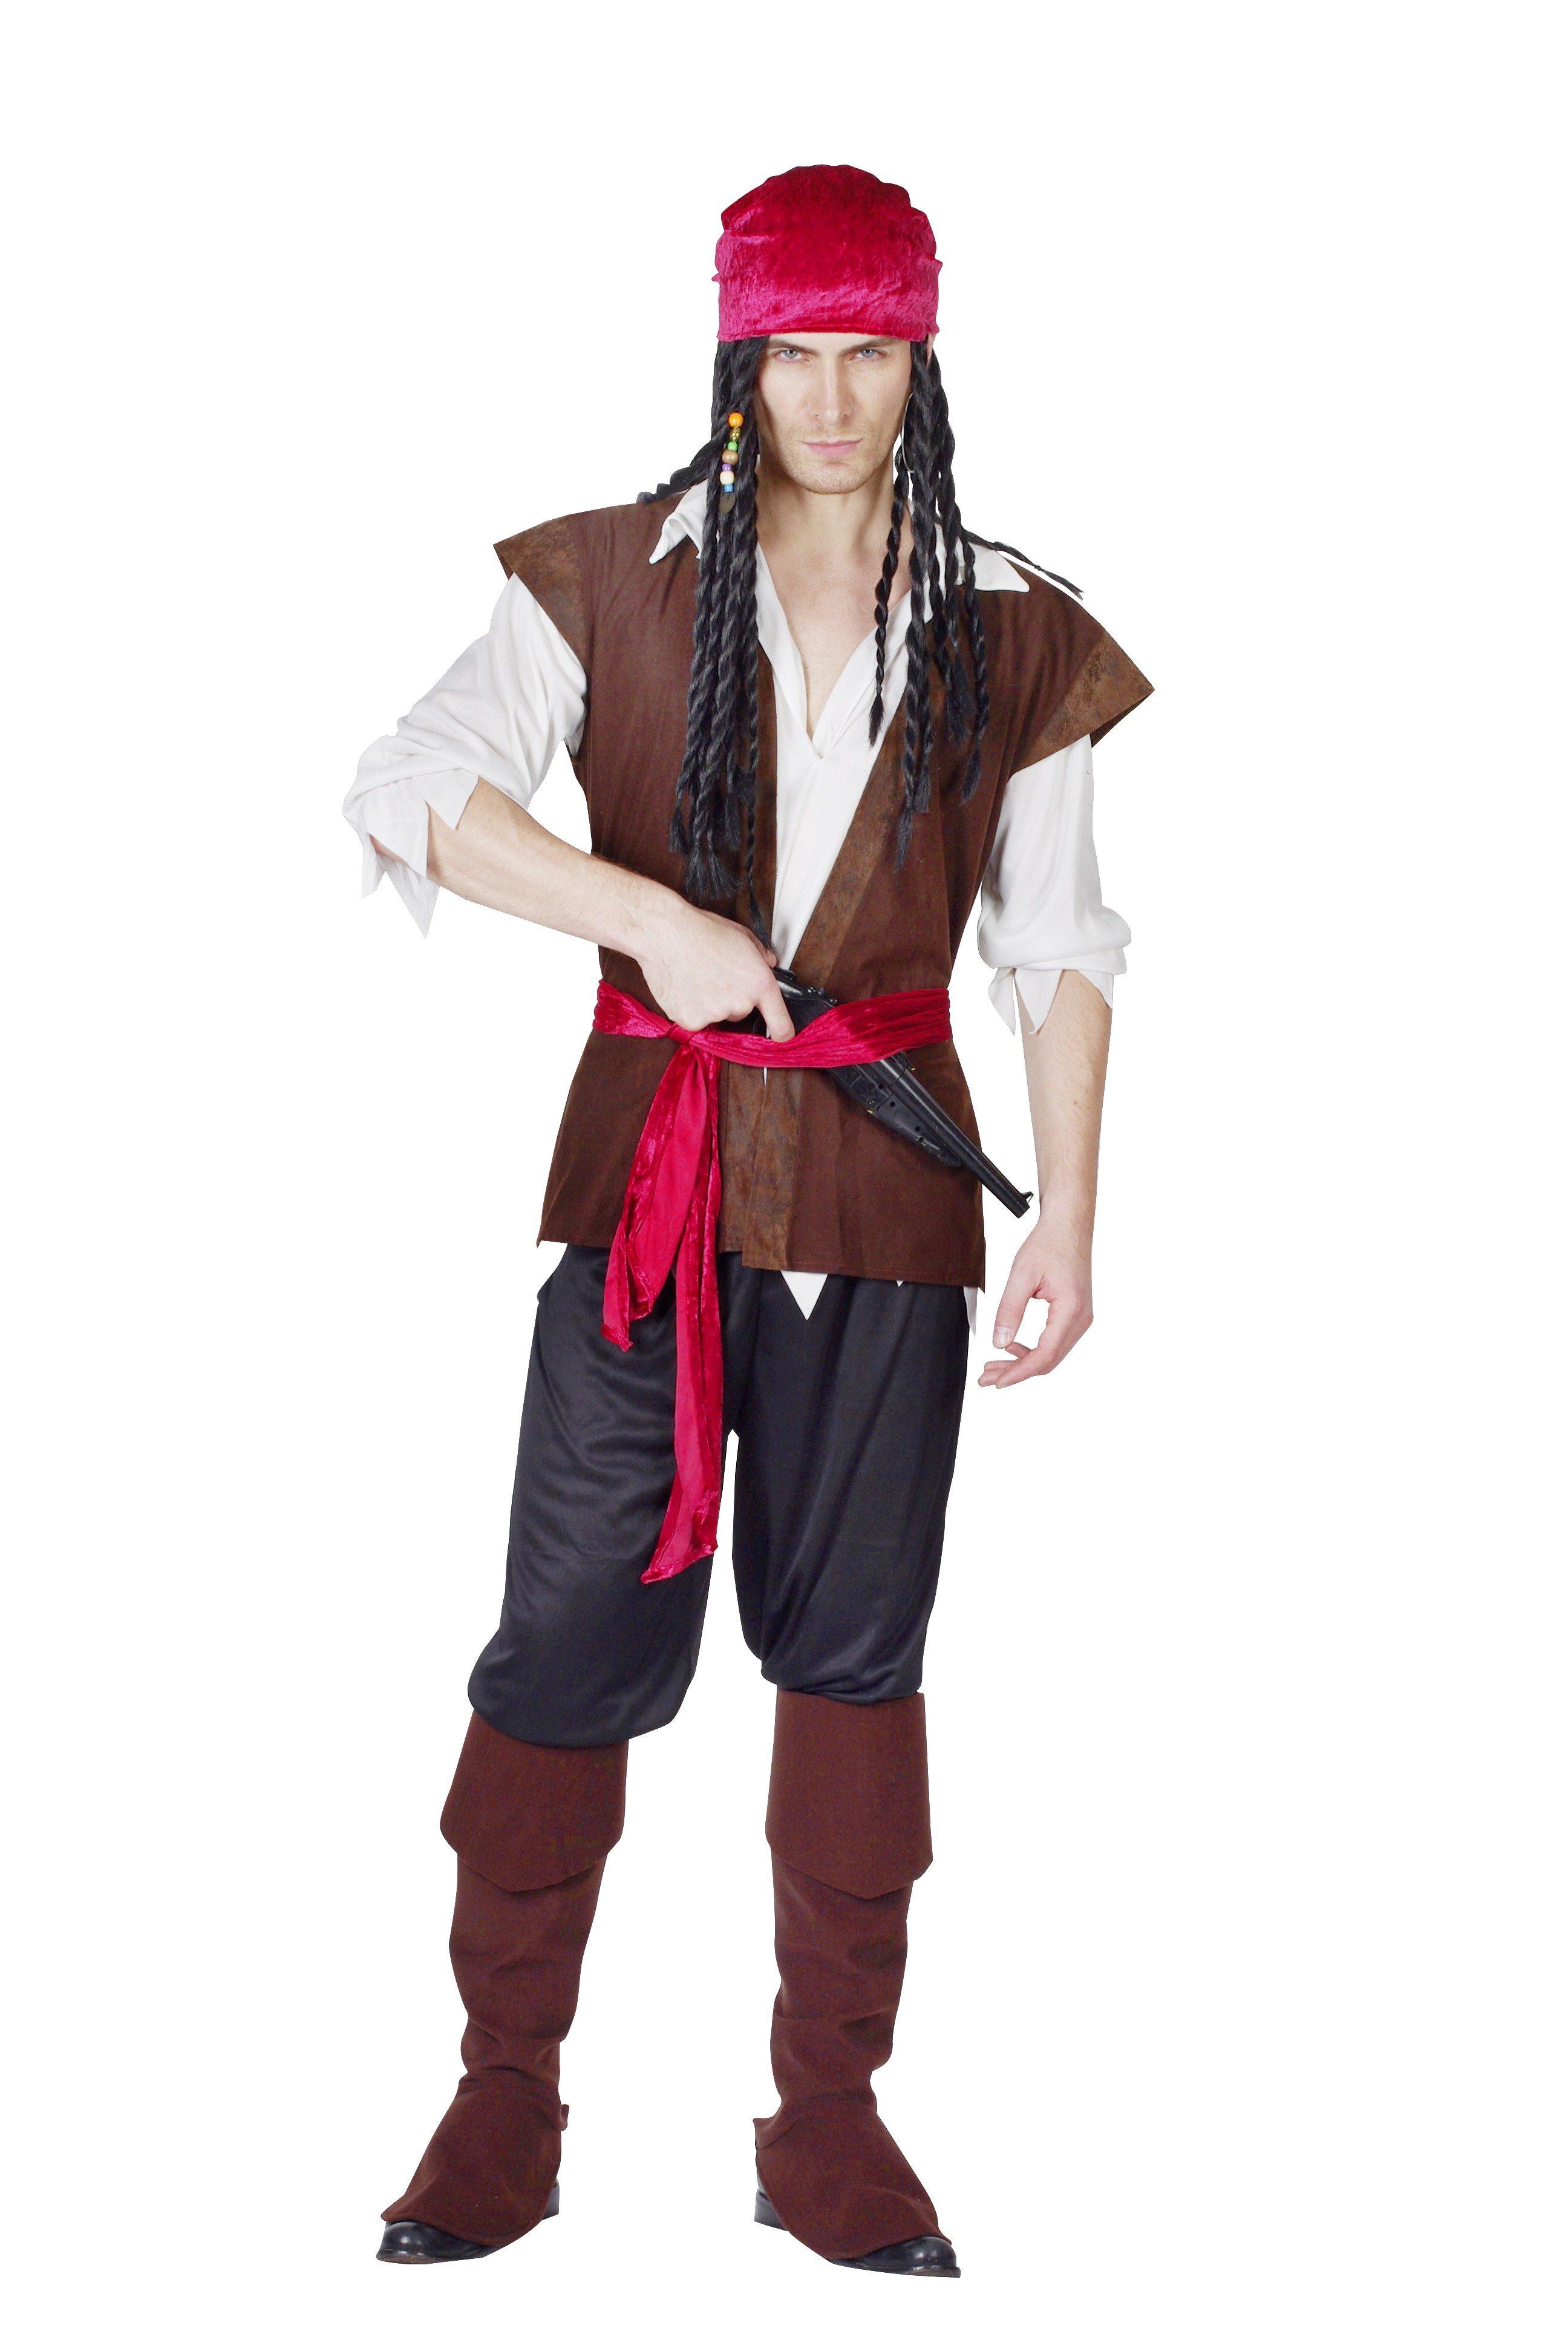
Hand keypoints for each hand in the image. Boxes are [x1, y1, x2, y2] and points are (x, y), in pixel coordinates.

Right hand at [633, 896, 794, 1040]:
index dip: (781, 1031)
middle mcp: (740, 1003)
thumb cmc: (702, 930)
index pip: (780, 1023)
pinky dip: (689, 1007)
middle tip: (715, 975)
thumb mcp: (743, 936)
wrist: (666, 934)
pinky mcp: (690, 1021)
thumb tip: (769, 962)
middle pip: (741, 1011)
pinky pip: (695, 1019)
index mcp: (759, 984)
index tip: (780, 1034)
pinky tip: (684, 986)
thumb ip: (762, 954)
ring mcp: (715, 1015)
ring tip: (696, 976)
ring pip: (717, 1015)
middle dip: (731, 998)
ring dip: (709, 1002)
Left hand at [978, 1214, 1093, 1388]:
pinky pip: (1054, 1341)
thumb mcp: (1021, 1276)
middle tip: (987, 1378)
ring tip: (994, 1365)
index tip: (996, 1381)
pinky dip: (1032, 1349)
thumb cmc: (1048, 1244)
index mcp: (1070, 1310)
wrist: (1068, 1225)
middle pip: (1048, 1360)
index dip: (1019, 1372)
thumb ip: (1009, 1311)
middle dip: (1017, 1372)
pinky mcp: (1075, 1315)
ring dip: (1023, 1362)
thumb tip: (999, 1343)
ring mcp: (1080, 1318)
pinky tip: (1011, 1347)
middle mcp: (1081, 1319)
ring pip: (1051, 1353)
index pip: (1045, 1355)